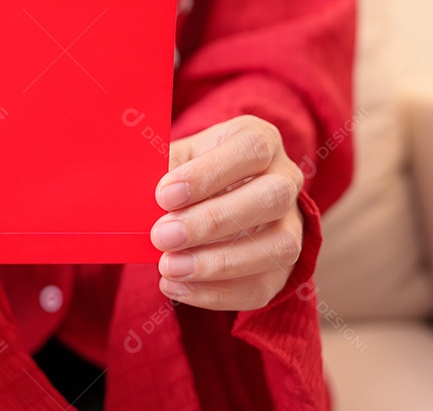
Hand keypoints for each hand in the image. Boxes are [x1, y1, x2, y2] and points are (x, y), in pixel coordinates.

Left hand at [150, 116, 304, 310]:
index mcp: (261, 140)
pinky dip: (217, 293)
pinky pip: (263, 286)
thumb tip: (140, 193)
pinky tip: (178, 287)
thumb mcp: (179, 157)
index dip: (209, 173)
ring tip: (169, 267)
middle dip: (213, 221)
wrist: (219, 196)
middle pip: (271, 198)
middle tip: (162, 236)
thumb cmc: (195, 171)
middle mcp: (286, 178)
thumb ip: (165, 168)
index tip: (164, 195)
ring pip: (279, 246)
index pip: (250, 150)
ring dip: (219, 263)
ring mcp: (293, 224)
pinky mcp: (285, 266)